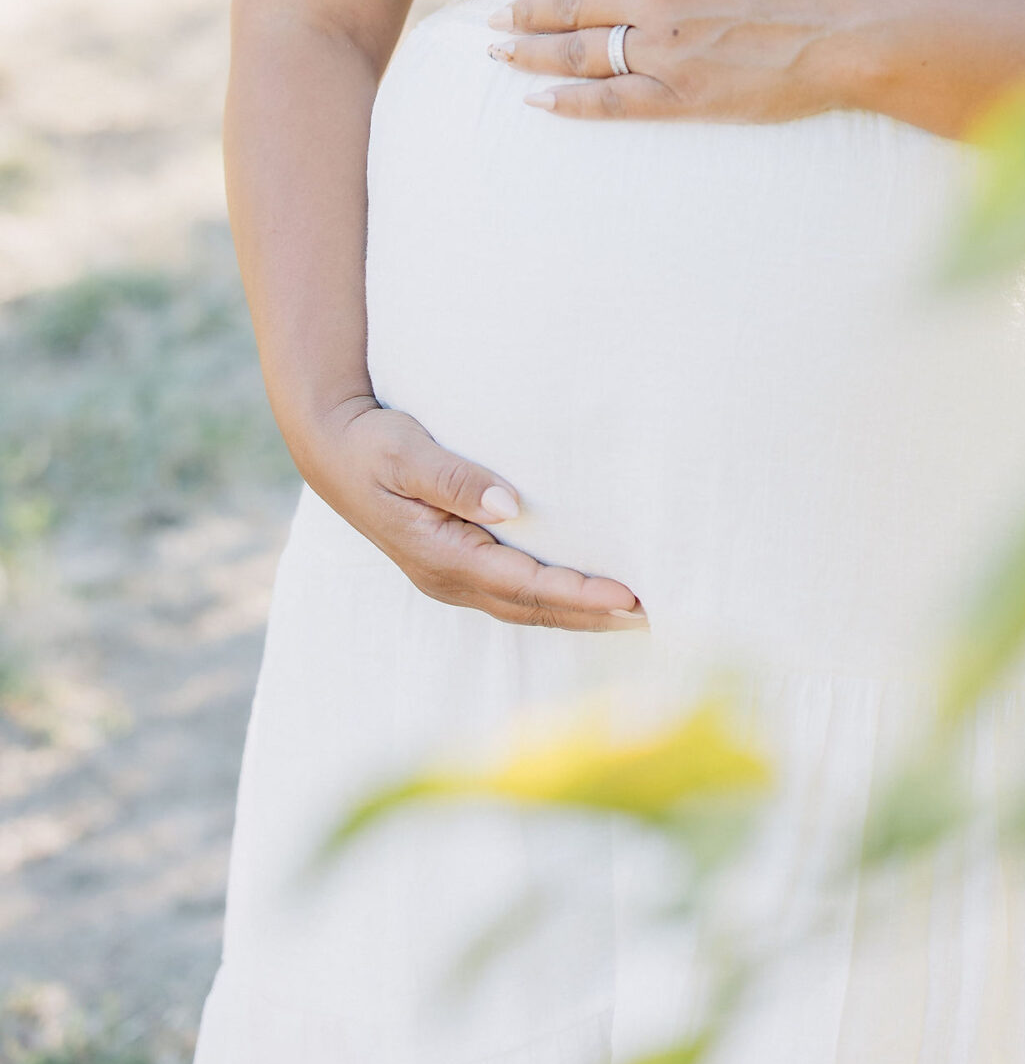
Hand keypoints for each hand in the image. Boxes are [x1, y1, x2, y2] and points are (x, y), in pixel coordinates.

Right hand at [304, 397, 646, 630]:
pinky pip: (515, 595)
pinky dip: (555, 601)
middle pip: (533, 608)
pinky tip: (586, 599)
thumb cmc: (372, 444)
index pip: (524, 584)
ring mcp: (450, 577)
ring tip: (635, 619)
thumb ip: (454, 479)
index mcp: (441, 554)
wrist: (331, 451)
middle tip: (654, 618)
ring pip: (526, 608)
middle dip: (593, 617)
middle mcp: (448, 577)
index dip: (578, 593)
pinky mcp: (455, 566)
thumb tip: (508, 503)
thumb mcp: (407, 452)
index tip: (628, 597)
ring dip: (579, 615)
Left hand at [487, 0, 861, 121]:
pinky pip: (609, 101)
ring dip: (531, 52)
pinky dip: (568, 101)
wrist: (839, 32)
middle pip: (569, 5)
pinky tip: (539, 100)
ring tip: (501, 53)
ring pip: (577, 52)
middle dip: (525, 12)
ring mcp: (664, 50)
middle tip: (496, 19)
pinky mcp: (680, 95)